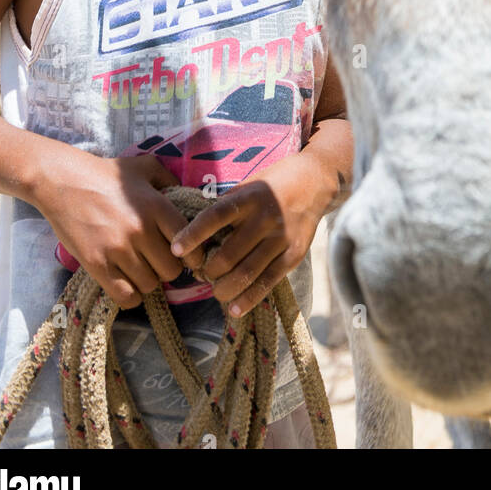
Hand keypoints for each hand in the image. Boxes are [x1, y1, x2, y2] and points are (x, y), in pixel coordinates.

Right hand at [34, 148, 186, 308]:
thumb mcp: (144, 166)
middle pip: (171, 270)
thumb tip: (188, 195)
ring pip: (150, 285)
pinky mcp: (97, 265)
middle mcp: (141, 230)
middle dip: (166, 268)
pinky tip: (126, 282)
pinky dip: (131, 295)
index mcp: (156, 206)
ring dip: (147, 280)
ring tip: (138, 268)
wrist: (62, 181)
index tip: (182, 253)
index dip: (190, 252)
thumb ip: (169, 179)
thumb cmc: (105, 173)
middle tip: (155, 260)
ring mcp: (118, 250)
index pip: (188, 242)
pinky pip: (126, 297)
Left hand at [169, 153, 329, 316]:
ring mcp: (281, 238)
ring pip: (246, 273)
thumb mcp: (248, 185)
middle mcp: (265, 217)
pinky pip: (267, 282)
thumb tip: (194, 233)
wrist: (315, 181)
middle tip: (199, 274)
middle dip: (207, 271)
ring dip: (223, 288)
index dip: (193, 234)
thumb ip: (227, 206)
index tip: (175, 249)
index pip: (216, 216)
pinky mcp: (294, 254)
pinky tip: (234, 308)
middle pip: (228, 254)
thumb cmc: (272, 184)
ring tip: (215, 290)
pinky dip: (248, 298)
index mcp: (249, 196)